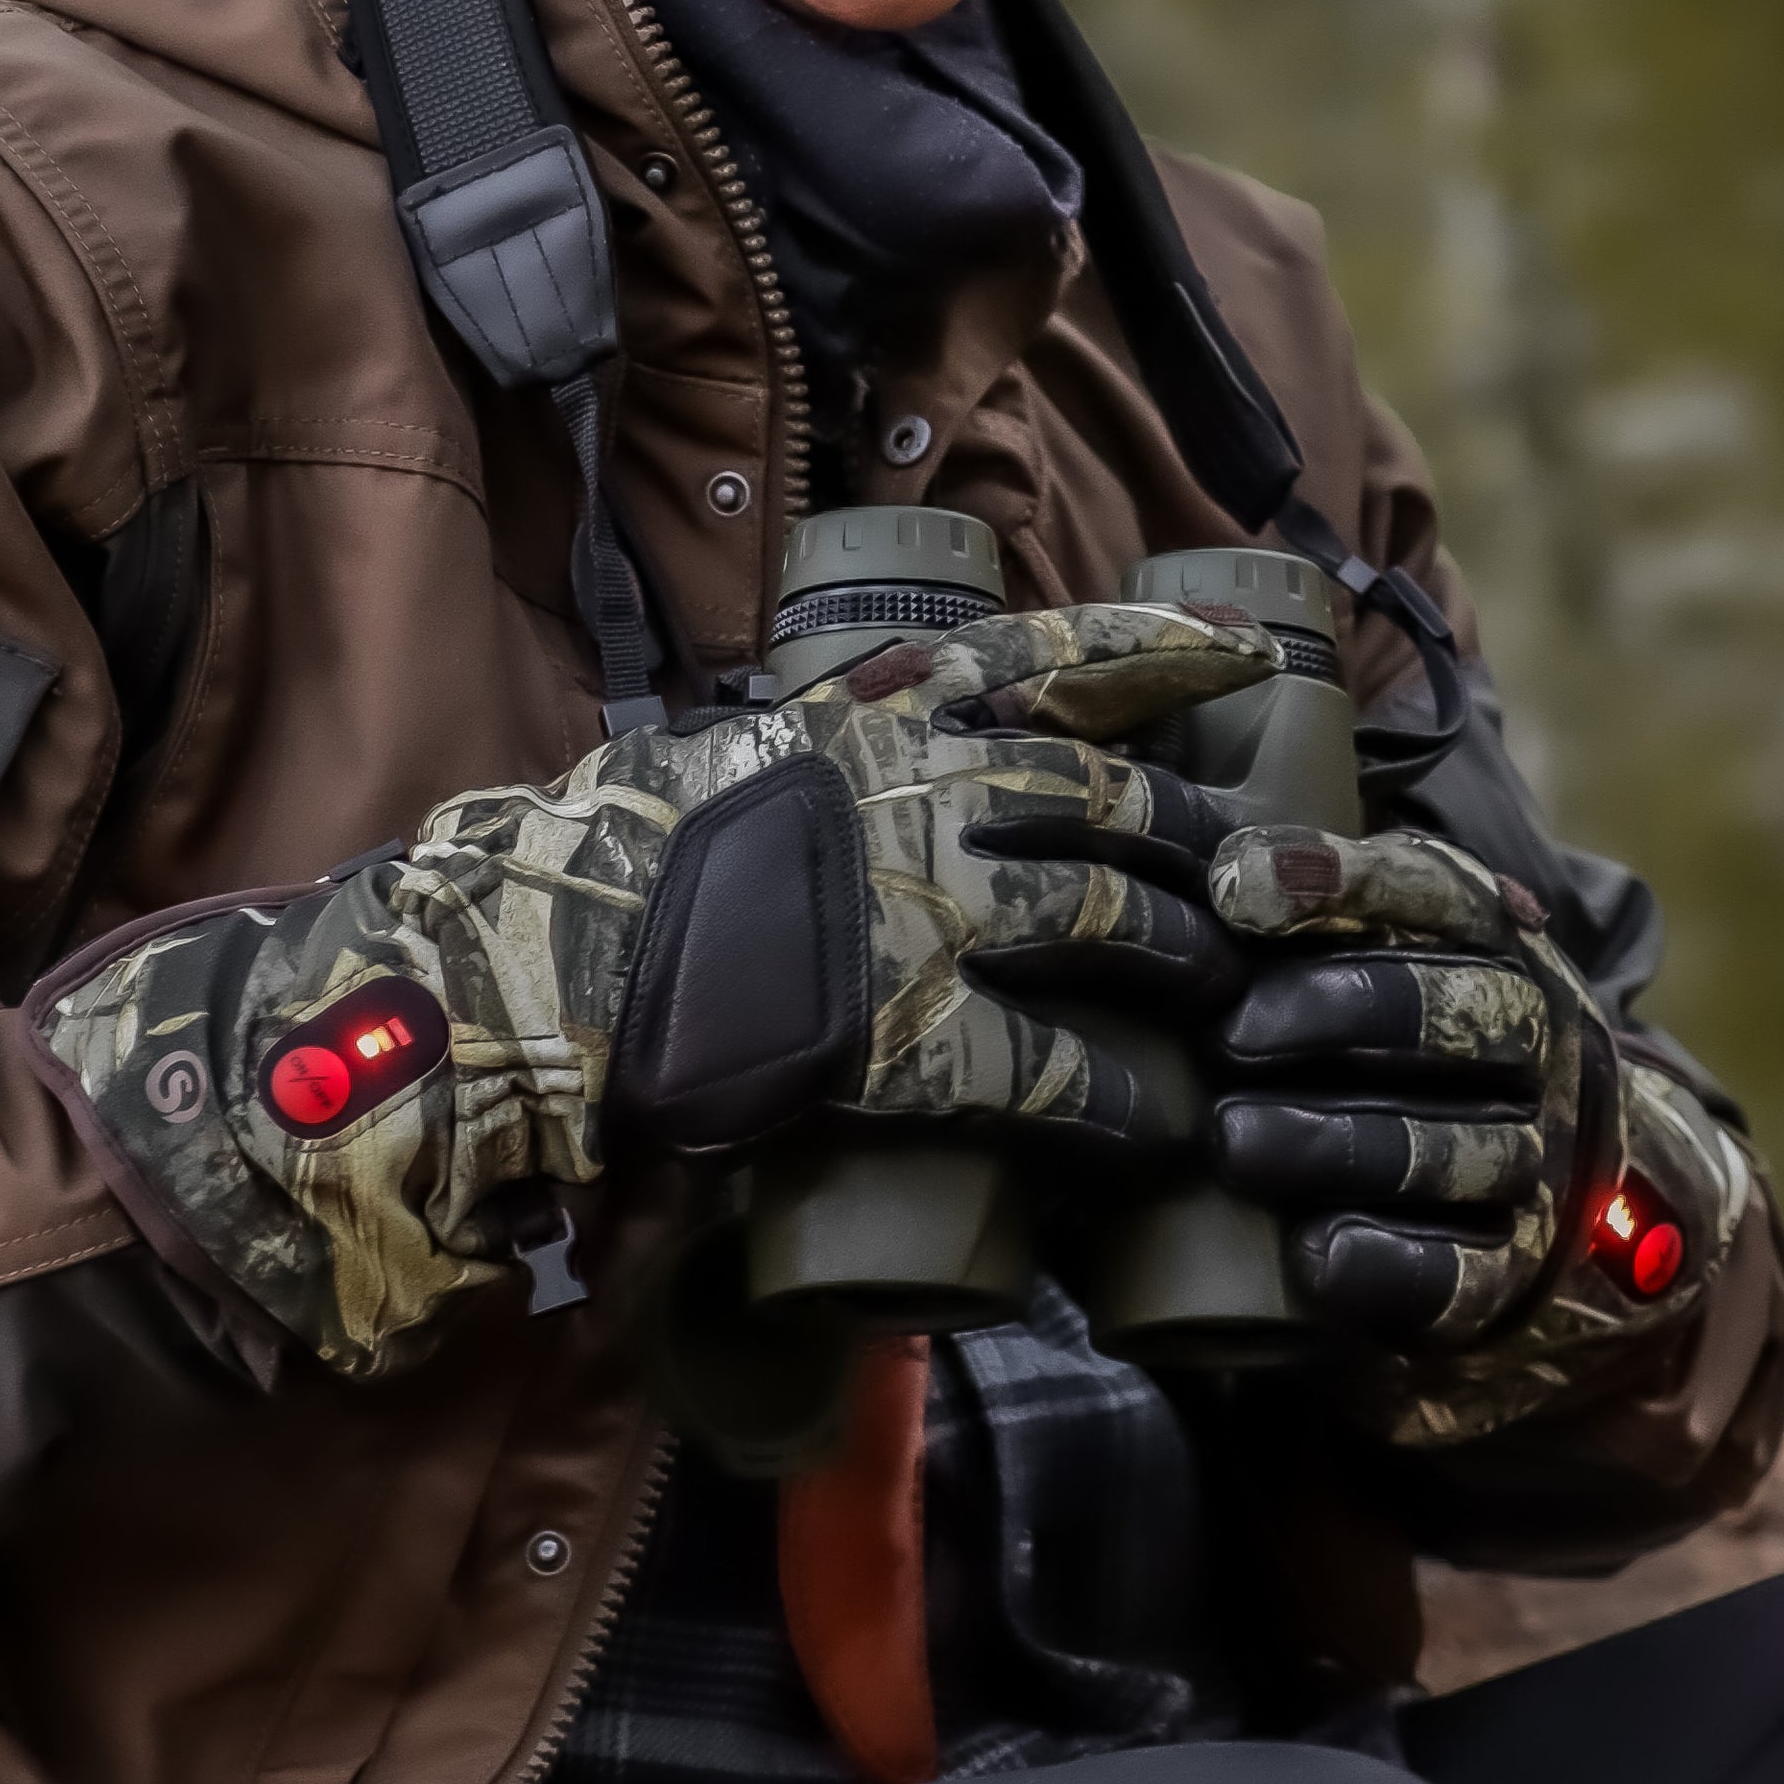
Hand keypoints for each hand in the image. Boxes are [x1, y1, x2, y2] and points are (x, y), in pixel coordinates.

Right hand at [25, 602, 1268, 1375]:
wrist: (520, 970)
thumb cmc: (588, 871)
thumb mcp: (706, 763)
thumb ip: (789, 758)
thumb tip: (819, 756)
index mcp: (867, 717)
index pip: (1045, 658)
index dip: (1155, 654)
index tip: (1237, 653)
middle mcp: (920, 793)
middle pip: (1115, 802)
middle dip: (1203, 850)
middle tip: (1263, 894)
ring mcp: (926, 913)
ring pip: (1117, 924)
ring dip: (1190, 966)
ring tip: (1233, 1006)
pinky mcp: (912, 1038)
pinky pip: (1064, 1071)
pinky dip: (1129, 1103)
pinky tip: (1171, 1130)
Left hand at [1197, 817, 1752, 1449]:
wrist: (1534, 1190)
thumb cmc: (1394, 1045)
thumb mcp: (1374, 949)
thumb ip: (1305, 911)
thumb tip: (1188, 870)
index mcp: (1492, 942)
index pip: (1435, 891)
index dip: (1343, 881)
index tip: (1236, 887)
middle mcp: (1529, 1041)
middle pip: (1455, 1015)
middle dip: (1338, 1013)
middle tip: (1229, 1034)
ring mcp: (1532, 1157)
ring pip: (1457, 1145)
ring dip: (1342, 1141)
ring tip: (1233, 1140)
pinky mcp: (1510, 1269)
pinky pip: (1464, 1271)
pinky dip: (1390, 1262)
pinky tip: (1315, 1255)